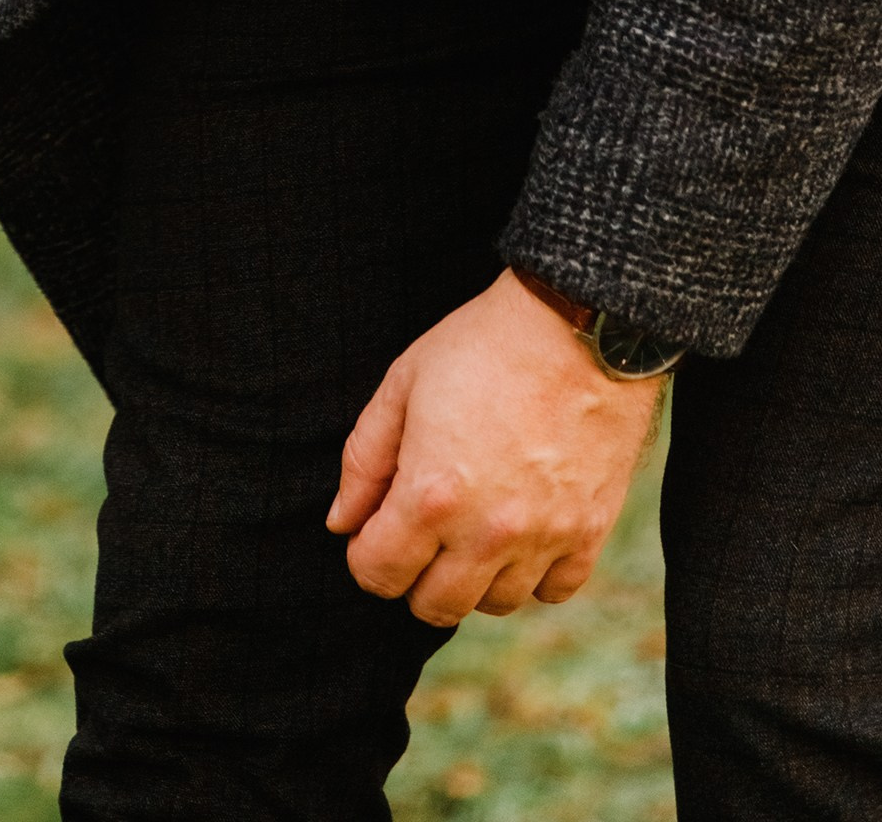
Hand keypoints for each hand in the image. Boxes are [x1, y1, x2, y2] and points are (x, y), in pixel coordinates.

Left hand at [327, 270, 664, 624]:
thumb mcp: (403, 384)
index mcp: (431, 495)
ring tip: (470, 525)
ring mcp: (544, 538)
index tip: (372, 531)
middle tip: (418, 532)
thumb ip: (364, 461)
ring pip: (495, 604)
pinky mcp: (590, 533)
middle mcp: (487, 532)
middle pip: (435, 606)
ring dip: (473, 577)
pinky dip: (533, 574)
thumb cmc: (482, 346)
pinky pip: (554, 591)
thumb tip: (342, 522)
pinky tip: (520, 532)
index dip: (365, 556)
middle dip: (412, 576)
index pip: (379, 574)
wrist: (579, 326)